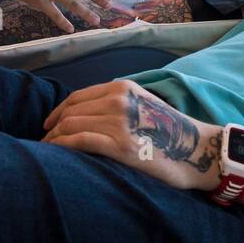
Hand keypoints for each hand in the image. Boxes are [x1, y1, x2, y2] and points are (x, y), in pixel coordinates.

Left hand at [41, 79, 222, 190]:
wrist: (198, 150)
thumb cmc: (171, 132)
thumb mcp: (144, 105)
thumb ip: (118, 104)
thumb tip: (88, 115)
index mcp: (122, 88)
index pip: (77, 97)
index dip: (58, 112)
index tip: (49, 125)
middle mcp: (118, 100)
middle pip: (70, 112)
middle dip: (52, 128)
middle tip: (45, 144)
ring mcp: (118, 122)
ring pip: (70, 126)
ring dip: (54, 140)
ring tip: (47, 153)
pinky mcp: (120, 145)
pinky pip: (79, 141)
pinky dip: (62, 147)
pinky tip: (55, 155)